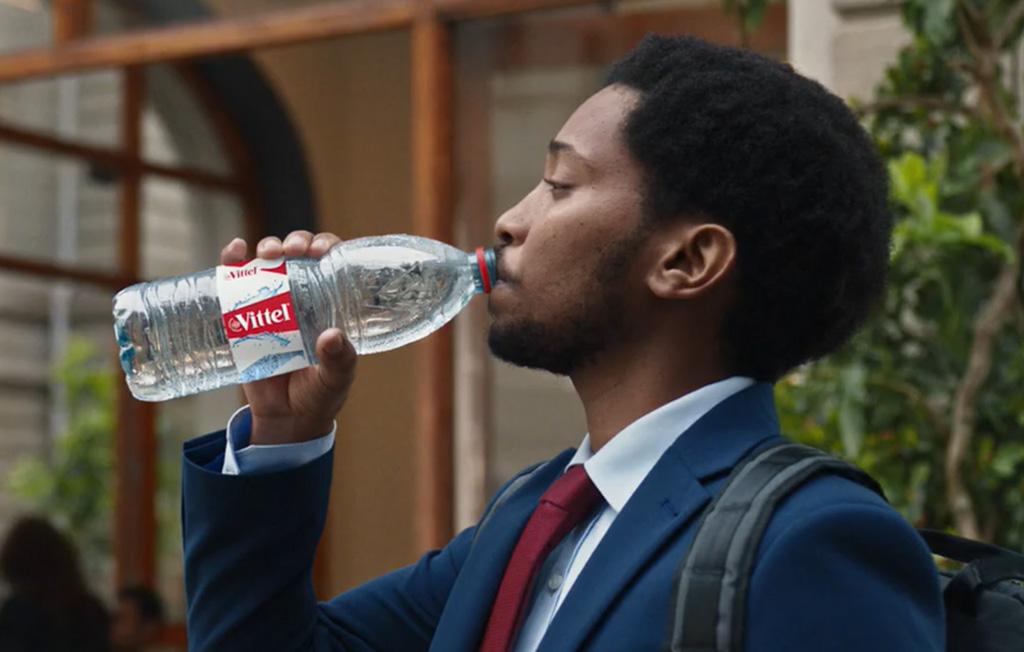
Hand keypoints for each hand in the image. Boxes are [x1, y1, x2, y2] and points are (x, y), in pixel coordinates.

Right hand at [220, 231, 356, 444]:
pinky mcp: (243, 316)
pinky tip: (234, 251)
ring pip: (269, 261)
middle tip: (295, 250)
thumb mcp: (335, 380)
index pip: (332, 262)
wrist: (285, 420)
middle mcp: (303, 297)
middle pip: (299, 253)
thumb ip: (338, 361)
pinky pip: (235, 282)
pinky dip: (232, 260)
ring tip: (269, 254)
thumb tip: (332, 336)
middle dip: (297, 241)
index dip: (327, 245)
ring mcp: (272, 303)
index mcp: (331, 304)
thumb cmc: (319, 396)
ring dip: (268, 247)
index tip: (323, 251)